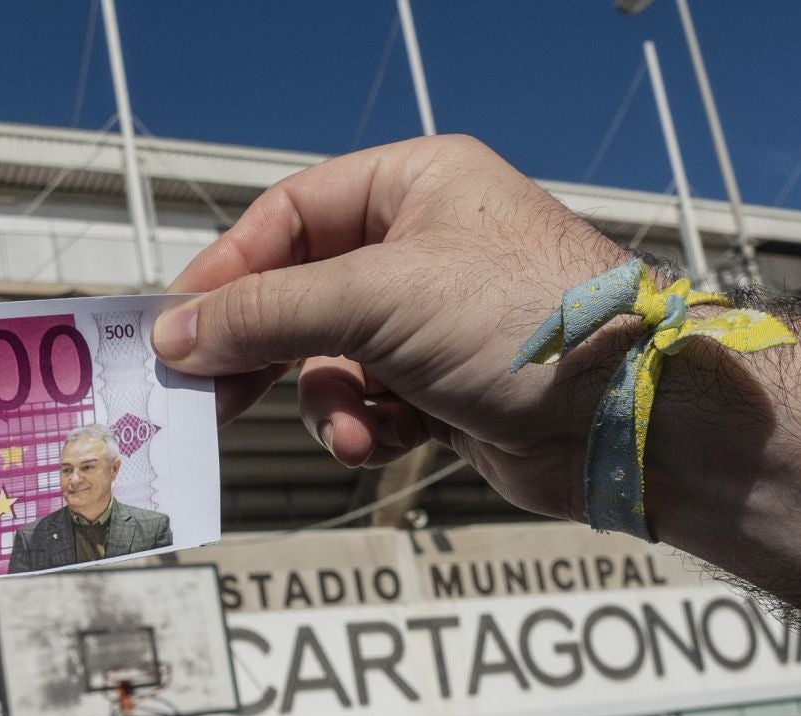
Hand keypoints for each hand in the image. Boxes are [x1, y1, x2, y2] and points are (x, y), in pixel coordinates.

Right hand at [152, 136, 635, 521]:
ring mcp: (436, 322)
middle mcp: (424, 246)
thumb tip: (176, 333)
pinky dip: (366, 429)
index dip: (228, 270)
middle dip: (263, 349)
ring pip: (330, 362)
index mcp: (417, 185)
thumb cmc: (523, 325)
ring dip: (327, 402)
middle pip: (302, 293)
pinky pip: (370, 406)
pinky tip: (382, 443)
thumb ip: (267, 314)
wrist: (624, 419)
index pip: (291, 215)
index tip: (176, 325)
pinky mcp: (447, 390)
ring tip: (349, 429)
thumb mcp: (376, 300)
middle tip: (206, 393)